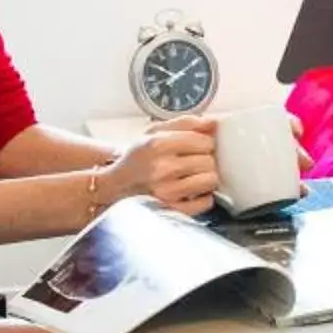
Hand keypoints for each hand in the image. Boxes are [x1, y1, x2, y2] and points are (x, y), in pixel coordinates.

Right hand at [104, 116, 218, 215]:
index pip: (204, 141)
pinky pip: (205, 202)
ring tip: (193, 175)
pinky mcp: (172, 210)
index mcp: (158, 144)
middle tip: (192, 161)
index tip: (198, 146)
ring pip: (210, 180)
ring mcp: (167, 192)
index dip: (205, 143)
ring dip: (206, 178)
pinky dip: (203, 197)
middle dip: (205, 159)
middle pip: (209, 161)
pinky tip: (191, 191)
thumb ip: (186, 123)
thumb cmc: (138, 158)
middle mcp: (162, 168)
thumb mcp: (155, 132)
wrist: (117, 184)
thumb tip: (214, 123)